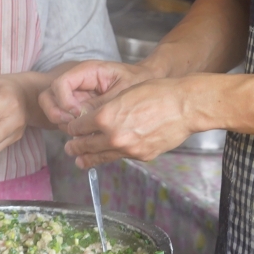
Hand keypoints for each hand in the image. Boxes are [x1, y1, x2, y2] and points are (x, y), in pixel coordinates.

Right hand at [39, 60, 155, 125]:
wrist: (149, 81)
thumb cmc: (139, 81)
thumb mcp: (122, 91)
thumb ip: (101, 104)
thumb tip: (83, 118)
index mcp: (87, 71)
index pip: (60, 83)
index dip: (64, 101)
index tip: (78, 113)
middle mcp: (77, 82)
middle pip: (48, 96)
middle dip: (56, 113)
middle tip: (71, 125)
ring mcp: (76, 96)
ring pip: (54, 110)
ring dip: (62, 123)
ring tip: (80, 133)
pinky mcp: (80, 108)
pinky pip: (67, 119)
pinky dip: (71, 128)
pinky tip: (85, 136)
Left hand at [63, 76, 200, 168]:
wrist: (184, 106)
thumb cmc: (157, 92)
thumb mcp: (124, 93)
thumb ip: (106, 108)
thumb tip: (93, 119)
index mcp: (106, 117)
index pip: (78, 127)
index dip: (72, 128)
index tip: (71, 129)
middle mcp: (114, 136)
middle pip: (85, 145)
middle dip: (75, 146)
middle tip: (69, 148)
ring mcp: (128, 149)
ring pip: (101, 156)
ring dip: (88, 158)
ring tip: (80, 161)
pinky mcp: (142, 156)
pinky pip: (121, 157)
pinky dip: (113, 155)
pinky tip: (109, 154)